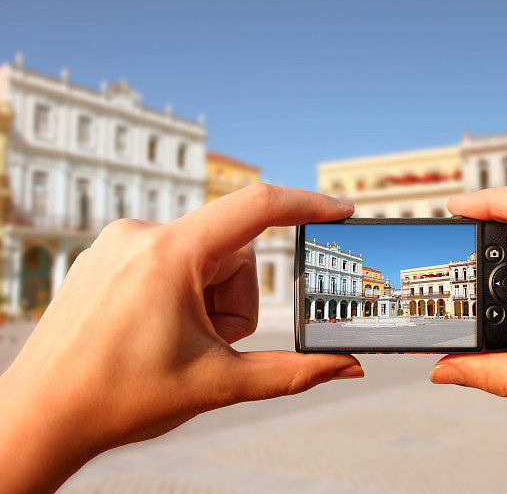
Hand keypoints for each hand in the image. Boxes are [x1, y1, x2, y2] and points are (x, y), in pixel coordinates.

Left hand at [0, 184, 361, 493]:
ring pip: (200, 256)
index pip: (256, 209)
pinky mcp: (103, 254)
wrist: (39, 419)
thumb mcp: (218, 384)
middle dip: (235, 300)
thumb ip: (292, 373)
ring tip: (175, 341)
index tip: (342, 211)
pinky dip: (179, 291)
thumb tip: (348, 367)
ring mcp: (116, 242)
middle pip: (231, 252)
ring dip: (207, 298)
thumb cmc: (122, 400)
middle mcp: (140, 234)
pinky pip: (167, 258)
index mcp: (171, 254)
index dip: (307, 207)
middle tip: (208, 344)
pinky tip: (151, 329)